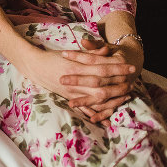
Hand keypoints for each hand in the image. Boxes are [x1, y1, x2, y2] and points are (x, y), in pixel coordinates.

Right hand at [21, 40, 135, 123]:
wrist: (34, 66)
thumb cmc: (54, 57)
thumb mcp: (72, 52)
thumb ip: (90, 52)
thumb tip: (106, 51)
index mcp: (77, 65)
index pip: (102, 67)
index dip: (118, 68)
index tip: (131, 67)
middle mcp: (75, 80)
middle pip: (103, 84)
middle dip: (119, 84)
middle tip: (133, 82)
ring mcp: (72, 91)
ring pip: (97, 98)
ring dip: (113, 98)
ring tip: (126, 96)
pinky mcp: (70, 98)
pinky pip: (86, 108)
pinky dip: (99, 113)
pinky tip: (110, 115)